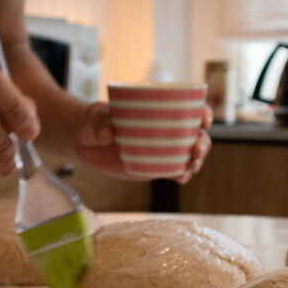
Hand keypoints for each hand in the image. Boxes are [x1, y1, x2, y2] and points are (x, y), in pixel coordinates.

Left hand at [72, 101, 212, 183]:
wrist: (84, 141)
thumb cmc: (93, 121)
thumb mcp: (95, 117)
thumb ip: (101, 122)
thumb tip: (109, 132)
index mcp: (160, 110)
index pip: (189, 108)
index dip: (202, 112)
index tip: (203, 118)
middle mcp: (166, 129)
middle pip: (195, 134)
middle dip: (203, 142)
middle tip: (196, 149)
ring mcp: (162, 149)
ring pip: (189, 155)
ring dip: (196, 161)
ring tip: (190, 168)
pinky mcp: (154, 166)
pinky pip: (173, 171)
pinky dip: (181, 175)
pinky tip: (180, 179)